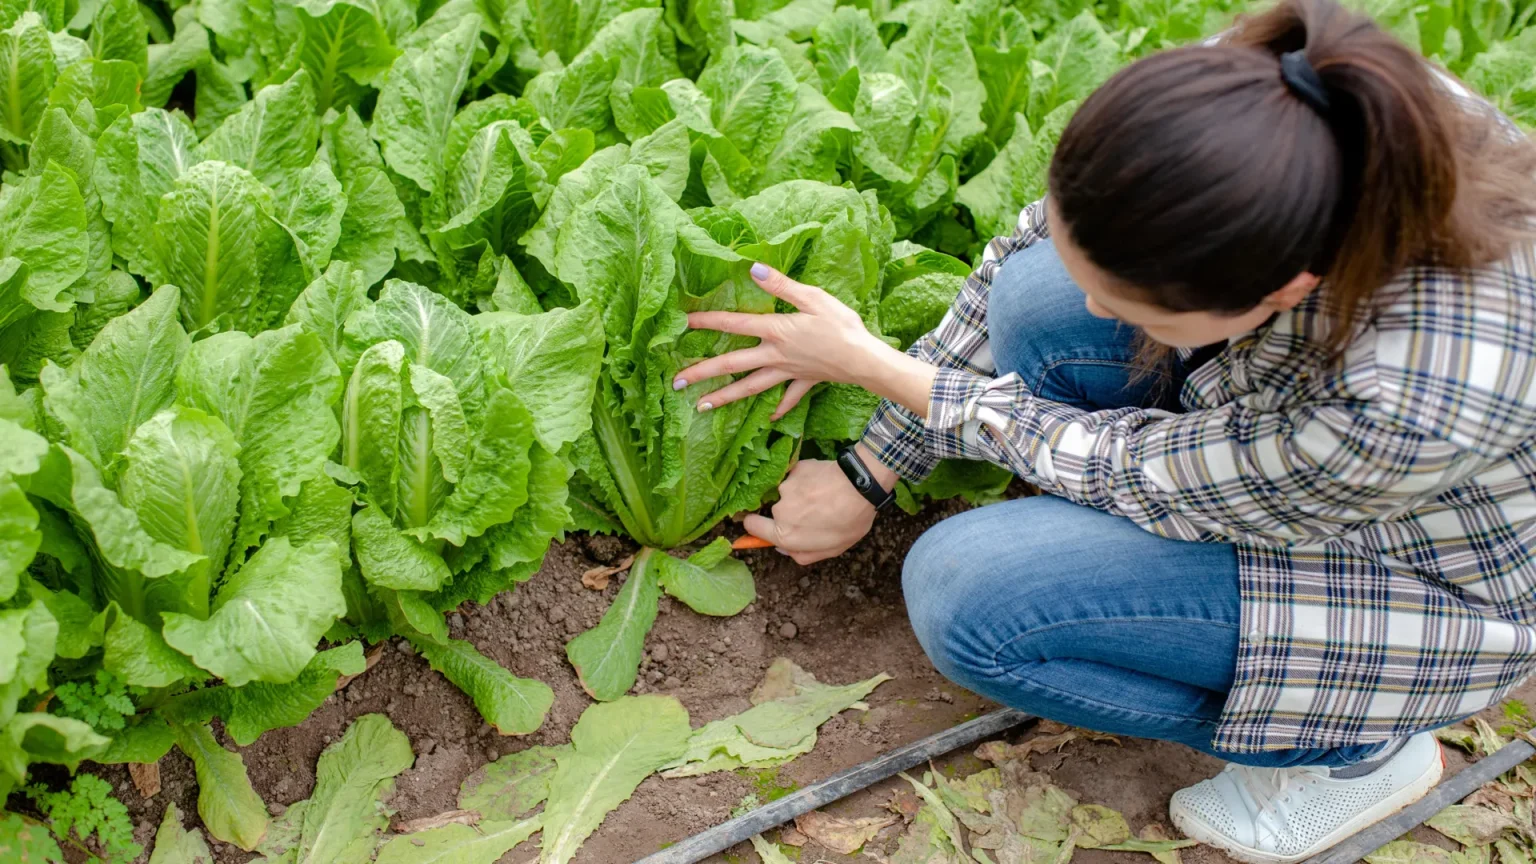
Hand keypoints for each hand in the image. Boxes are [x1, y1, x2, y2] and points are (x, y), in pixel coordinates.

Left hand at [675, 263, 890, 418]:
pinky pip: (789, 397)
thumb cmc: (842, 326)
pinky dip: (780, 407)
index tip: (683, 322)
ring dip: (725, 398)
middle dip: (702, 373)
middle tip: (676, 383)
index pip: (734, 324)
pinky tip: (770, 417)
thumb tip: (753, 269)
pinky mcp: (805, 382)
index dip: (707, 320)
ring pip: (750, 387)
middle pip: (732, 364)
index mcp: (775, 331)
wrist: (865, 360)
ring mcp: (788, 372)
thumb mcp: (813, 297)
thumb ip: (782, 285)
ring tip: (701, 407)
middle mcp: (775, 355)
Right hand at [742, 446, 896, 564]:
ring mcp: (786, 486)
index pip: (752, 527)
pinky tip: (824, 482)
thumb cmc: (849, 522)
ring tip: (824, 495)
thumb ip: (802, 554)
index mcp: (785, 534)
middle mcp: (779, 509)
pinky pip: (796, 477)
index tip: (765, 524)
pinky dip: (807, 480)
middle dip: (790, 512)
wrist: (860, 486)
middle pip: (775, 511)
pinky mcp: (796, 468)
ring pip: (788, 493)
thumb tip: (783, 549)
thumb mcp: (831, 550)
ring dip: (801, 495)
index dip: (756, 526)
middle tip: (815, 512)